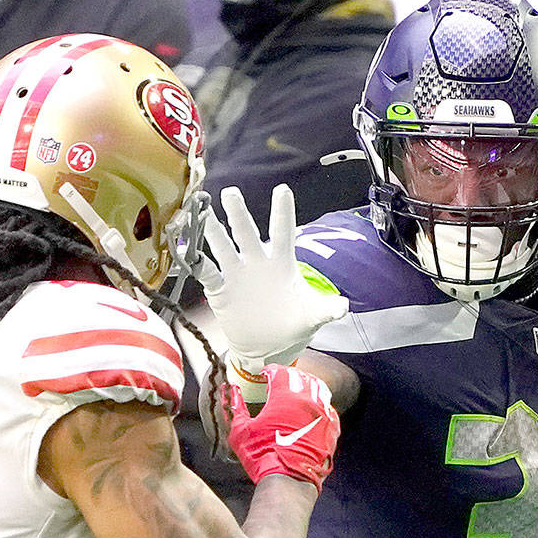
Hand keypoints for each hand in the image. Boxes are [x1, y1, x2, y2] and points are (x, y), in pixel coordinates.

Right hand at [192, 185, 347, 400]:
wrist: (268, 348)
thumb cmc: (293, 324)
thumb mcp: (312, 316)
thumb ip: (325, 308)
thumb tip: (344, 306)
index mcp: (281, 263)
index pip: (282, 232)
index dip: (282, 212)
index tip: (282, 189)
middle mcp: (257, 262)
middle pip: (246, 232)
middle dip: (238, 213)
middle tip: (231, 192)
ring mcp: (236, 275)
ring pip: (223, 246)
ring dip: (213, 230)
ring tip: (203, 212)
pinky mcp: (221, 291)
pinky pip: (208, 274)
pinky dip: (200, 264)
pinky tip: (194, 254)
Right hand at [227, 364, 340, 491]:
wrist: (288, 480)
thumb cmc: (262, 456)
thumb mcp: (241, 430)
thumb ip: (236, 407)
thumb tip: (230, 391)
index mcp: (284, 396)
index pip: (279, 371)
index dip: (270, 370)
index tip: (265, 373)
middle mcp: (307, 400)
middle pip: (300, 376)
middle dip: (288, 376)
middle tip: (279, 381)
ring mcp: (323, 414)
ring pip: (318, 389)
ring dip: (306, 387)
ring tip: (295, 392)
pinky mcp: (332, 428)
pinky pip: (328, 409)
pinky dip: (318, 405)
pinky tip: (309, 411)